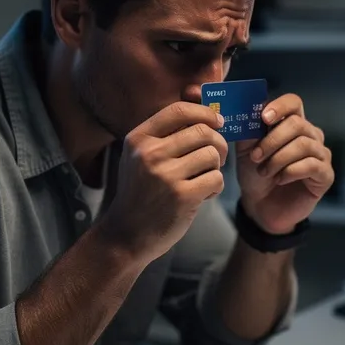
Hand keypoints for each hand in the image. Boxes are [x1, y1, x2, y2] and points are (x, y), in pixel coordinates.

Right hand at [96, 102, 228, 264]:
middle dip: (218, 144)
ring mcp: (166, 175)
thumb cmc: (140, 193)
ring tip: (203, 179)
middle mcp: (150, 153)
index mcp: (139, 139)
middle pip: (203, 132)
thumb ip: (165, 135)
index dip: (205, 113)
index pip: (179, 110)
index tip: (217, 122)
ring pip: (212, 155)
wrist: (126, 235)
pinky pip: (216, 178)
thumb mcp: (139, 158)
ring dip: (216, 168)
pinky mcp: (182, 196)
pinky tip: (202, 195)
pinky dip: (215, 187)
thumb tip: (205, 110)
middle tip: (216, 158)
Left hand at [236, 93, 333, 234]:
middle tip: (255, 157)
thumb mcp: (246, 150)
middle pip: (297, 124)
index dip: (280, 107)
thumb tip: (250, 110)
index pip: (293, 103)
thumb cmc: (256, 175)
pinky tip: (279, 179)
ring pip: (303, 145)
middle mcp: (311, 135)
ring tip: (264, 172)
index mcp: (292, 124)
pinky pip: (311, 165)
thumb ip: (249, 129)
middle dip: (272, 140)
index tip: (264, 119)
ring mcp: (321, 155)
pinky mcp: (326, 175)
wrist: (261, 207)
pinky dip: (291, 171)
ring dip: (278, 159)